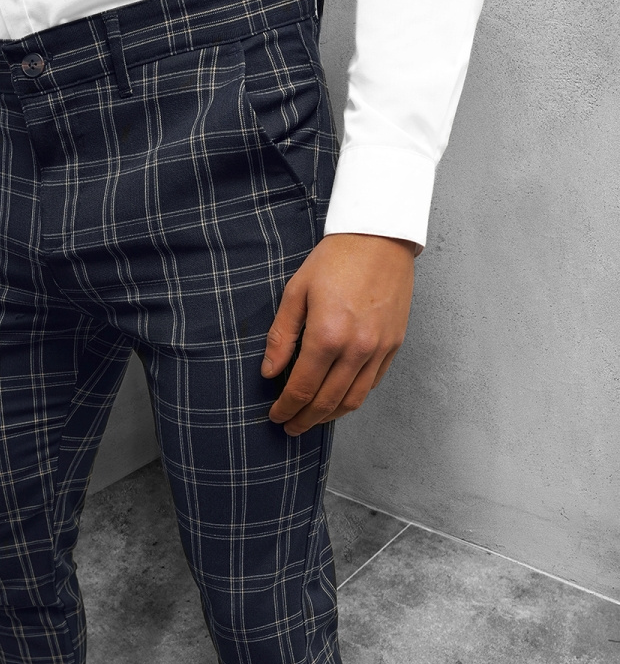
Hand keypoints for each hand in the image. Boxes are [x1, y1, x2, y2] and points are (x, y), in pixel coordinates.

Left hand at [262, 233, 417, 434]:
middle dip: (305, 420)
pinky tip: (339, 398)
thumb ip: (281, 337)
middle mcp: (356, 349)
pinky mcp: (394, 344)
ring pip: (353, 400)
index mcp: (328, 336)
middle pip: (327, 402)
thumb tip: (270, 372)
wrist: (380, 236)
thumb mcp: (296, 292)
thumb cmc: (335, 259)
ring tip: (313, 419)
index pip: (302, 389)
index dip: (286, 408)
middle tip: (290, 427)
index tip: (275, 416)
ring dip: (330, 415)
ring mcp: (379, 349)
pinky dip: (353, 397)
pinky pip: (372, 383)